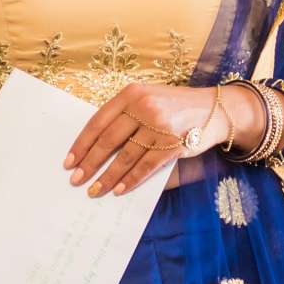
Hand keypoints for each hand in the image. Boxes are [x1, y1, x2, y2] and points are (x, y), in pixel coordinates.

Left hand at [66, 83, 223, 196]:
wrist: (215, 109)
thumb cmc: (174, 107)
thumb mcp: (147, 99)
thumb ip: (124, 115)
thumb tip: (94, 147)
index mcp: (132, 93)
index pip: (98, 121)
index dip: (81, 144)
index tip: (69, 161)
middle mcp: (144, 107)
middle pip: (108, 140)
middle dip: (89, 163)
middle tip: (76, 180)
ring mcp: (159, 126)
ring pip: (125, 157)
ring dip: (108, 177)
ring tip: (95, 190)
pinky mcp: (173, 144)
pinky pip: (146, 166)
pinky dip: (130, 180)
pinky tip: (119, 190)